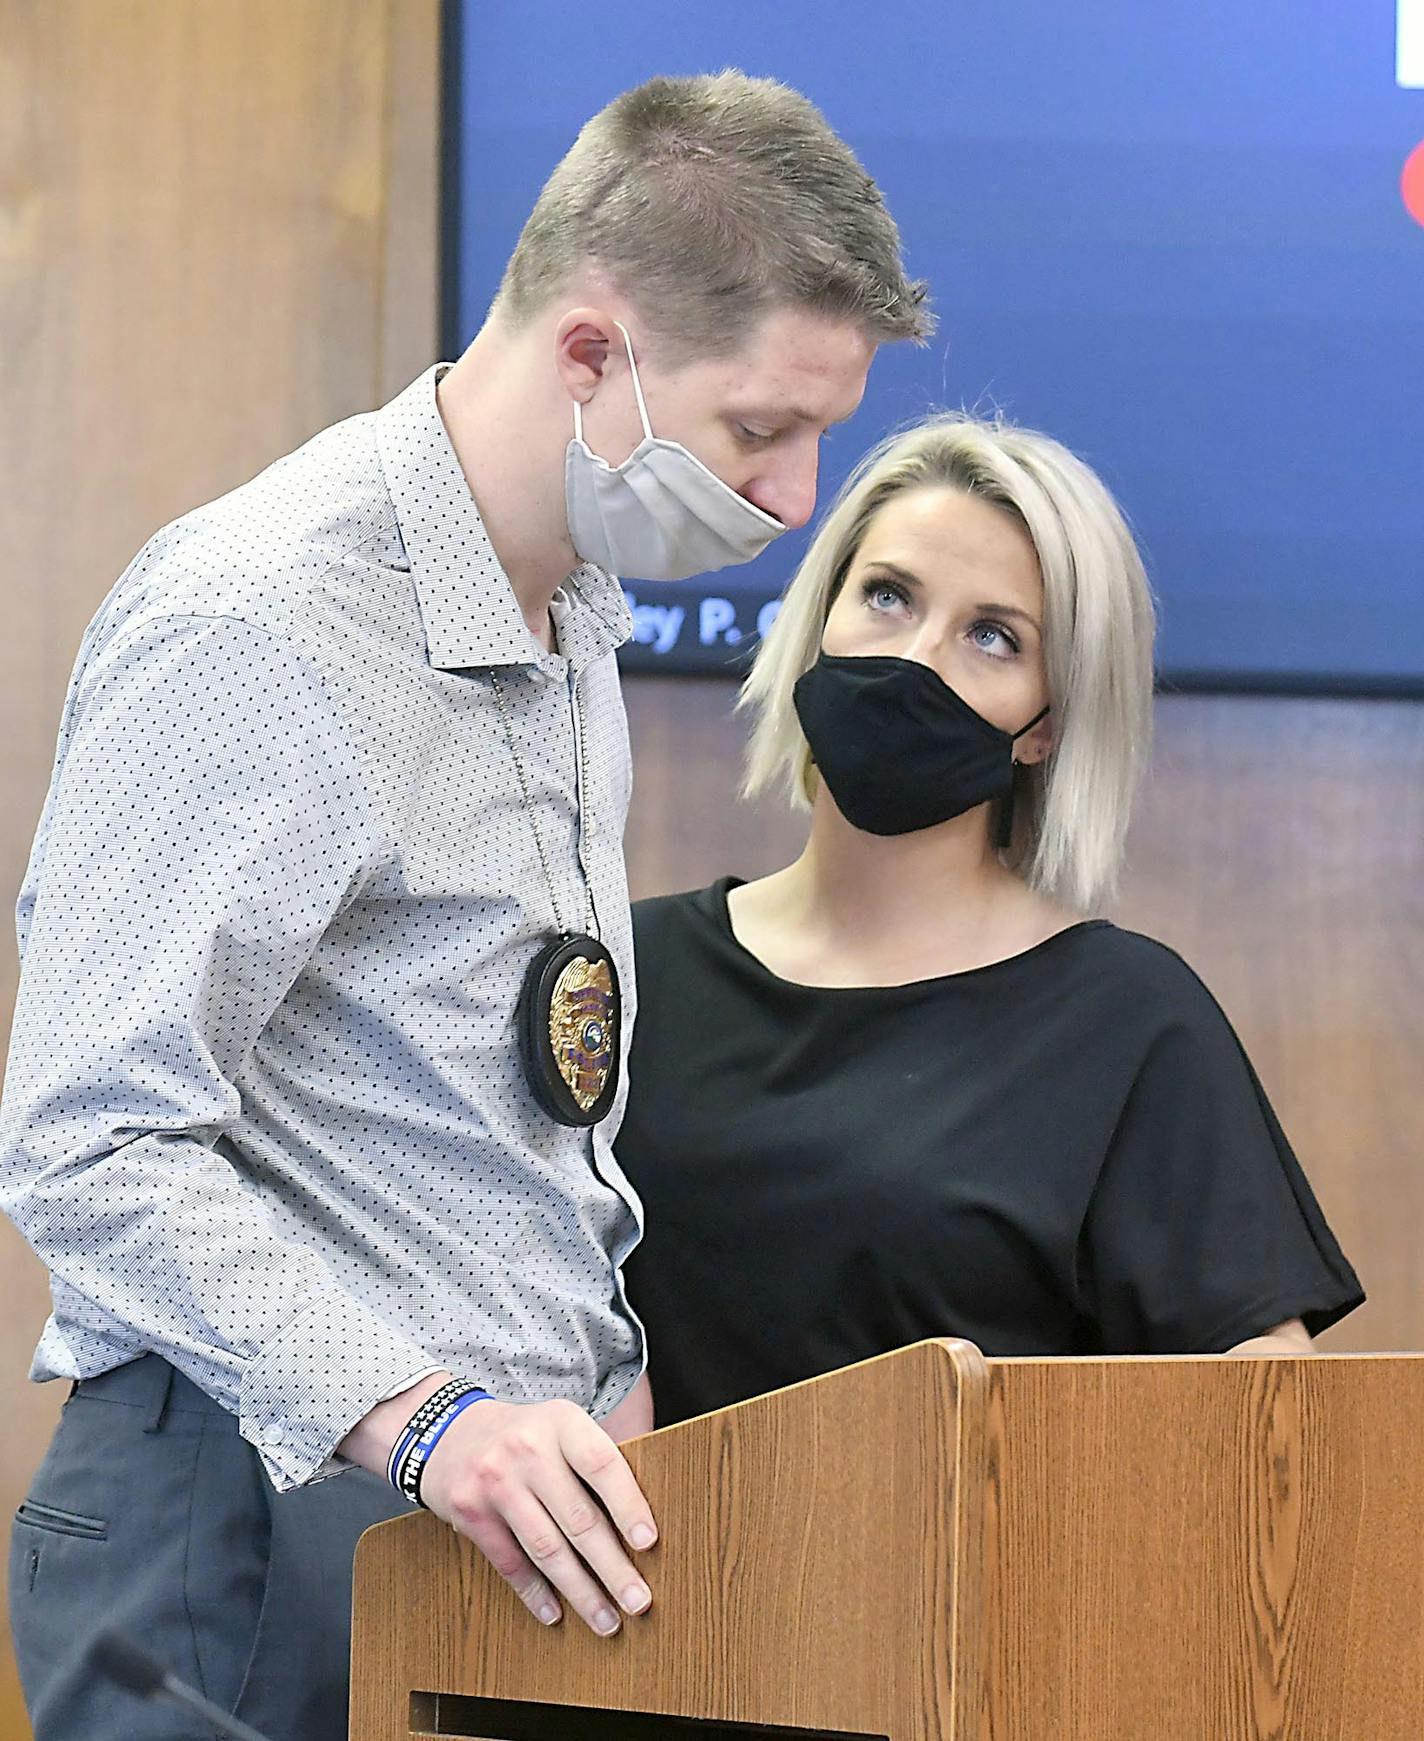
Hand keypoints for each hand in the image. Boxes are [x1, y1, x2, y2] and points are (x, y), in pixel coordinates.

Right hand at [339, 1373, 657, 1635]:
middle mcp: (528, 1450)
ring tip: (607, 1620)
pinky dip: (536, 1593)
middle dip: (612, 1567)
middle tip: (638, 1601)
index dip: (628, 1504)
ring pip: (547, 1549)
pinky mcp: (471, 1513)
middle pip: (578, 1518)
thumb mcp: (560, 1426)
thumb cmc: (524, 1436)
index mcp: (560, 1422)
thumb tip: (641, 1519)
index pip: (601, 1464)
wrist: (448, 1432)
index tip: (648, 1543)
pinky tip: (556, 1613)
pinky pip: (510, 1563)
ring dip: (581, 1591)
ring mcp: (496, 1482)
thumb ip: (594, 1460)